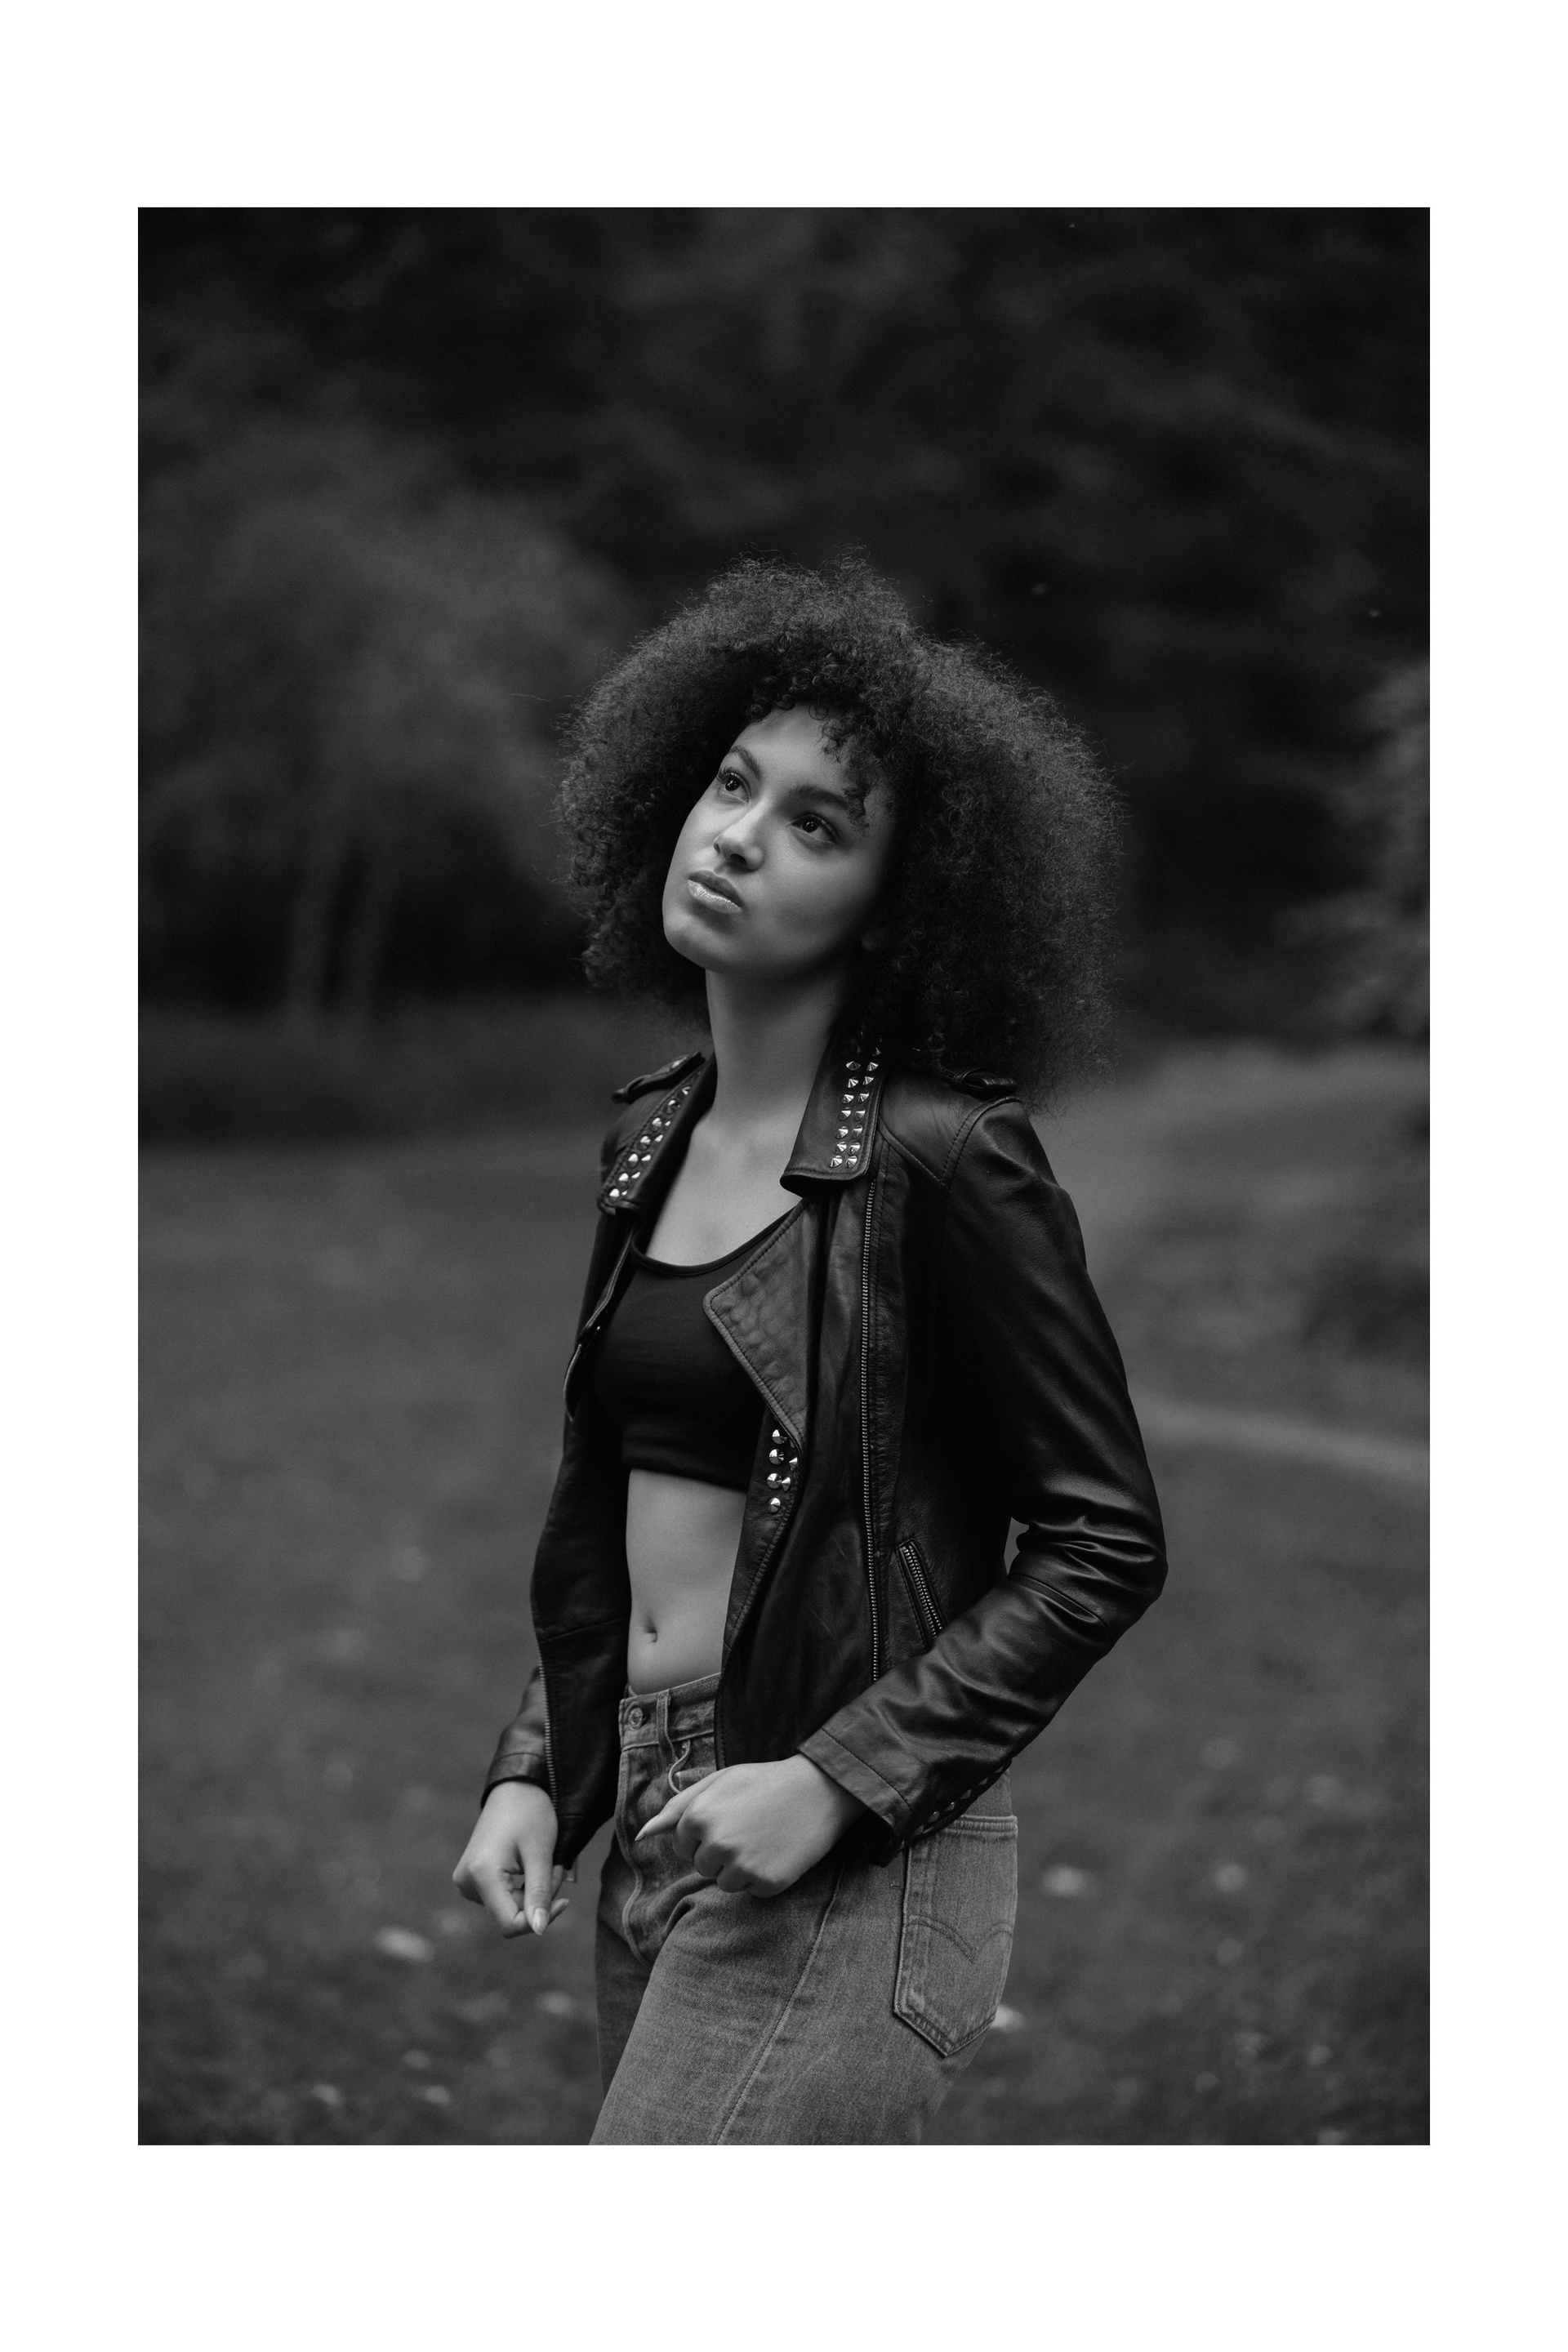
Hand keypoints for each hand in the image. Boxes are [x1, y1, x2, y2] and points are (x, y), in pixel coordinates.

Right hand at [452, 1781, 569, 1938]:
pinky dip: (522, 1887)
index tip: (564, 1900)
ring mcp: (466, 1881)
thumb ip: (539, 1894)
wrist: (514, 1787)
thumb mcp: (540, 1854)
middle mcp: (466, 1882)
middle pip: (510, 1914)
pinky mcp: (472, 1878)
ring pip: (508, 1907)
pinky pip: (502, 1896)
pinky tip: (529, 1865)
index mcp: (481, 1875)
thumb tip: (539, 1930)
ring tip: (544, 1863)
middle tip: (555, 1868)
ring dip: (532, 1893)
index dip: (539, 1919)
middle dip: (539, 1899)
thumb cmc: (530, 1813)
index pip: (510, 1923)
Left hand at [636, 1755, 865, 1896]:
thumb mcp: (719, 1782)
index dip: (705, 1832)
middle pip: (702, 1866)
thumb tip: (640, 1835)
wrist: (819, 1791)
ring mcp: (742, 1866)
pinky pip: (751, 1891)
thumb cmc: (764, 1782)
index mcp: (698, 1817)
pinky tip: (777, 1852)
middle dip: (720, 1851)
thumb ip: (677, 1808)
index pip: (682, 1844)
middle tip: (749, 1827)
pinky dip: (762, 1876)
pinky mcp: (766, 1884)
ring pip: (724, 1883)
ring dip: (739, 1867)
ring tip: (763, 1839)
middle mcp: (716, 1844)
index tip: (730, 1816)